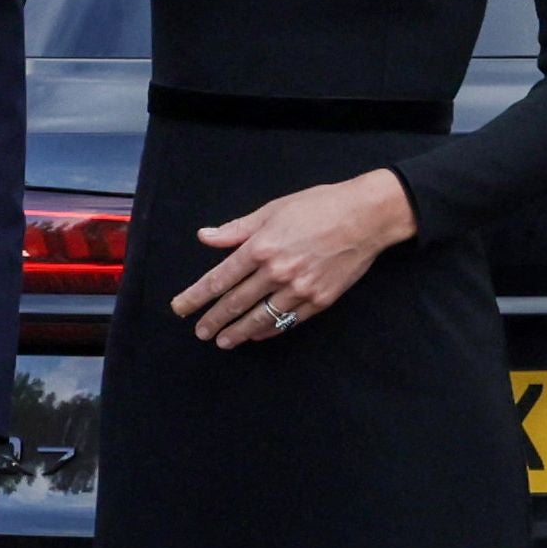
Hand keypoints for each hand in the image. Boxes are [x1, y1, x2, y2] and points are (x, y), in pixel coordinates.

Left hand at [174, 170, 416, 346]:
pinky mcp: (319, 301)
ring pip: (259, 318)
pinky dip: (268, 330)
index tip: (181, 308)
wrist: (366, 217)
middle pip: (235, 303)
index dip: (196, 296)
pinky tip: (256, 335)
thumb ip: (237, 229)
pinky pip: (287, 322)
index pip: (219, 279)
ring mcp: (298, 289)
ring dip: (237, 332)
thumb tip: (205, 237)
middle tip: (199, 332)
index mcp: (261, 247)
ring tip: (222, 341)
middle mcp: (276, 272)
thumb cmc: (319, 206)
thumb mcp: (273, 209)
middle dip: (213, 320)